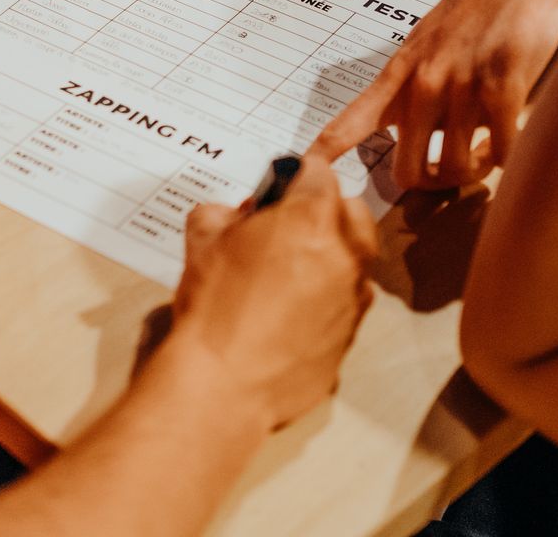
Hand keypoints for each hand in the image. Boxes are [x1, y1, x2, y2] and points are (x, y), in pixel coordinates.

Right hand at [166, 162, 377, 429]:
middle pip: (352, 211)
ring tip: (286, 277)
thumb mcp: (202, 240)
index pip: (319, 172)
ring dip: (329, 256)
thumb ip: (223, 212)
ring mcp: (355, 296)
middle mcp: (346, 252)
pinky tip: (291, 315)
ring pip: (354, 258)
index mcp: (312, 217)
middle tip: (285, 231)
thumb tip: (236, 216)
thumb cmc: (213, 307)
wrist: (224, 384)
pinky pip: (348, 300)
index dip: (295, 178)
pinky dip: (328, 298)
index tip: (280, 192)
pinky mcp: (354, 334)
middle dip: (324, 212)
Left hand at [308, 0, 557, 189]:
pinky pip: (500, 150)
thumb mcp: (426, 46)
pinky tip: (505, 140)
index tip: (306, 174)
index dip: (324, 152)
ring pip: (454, 167)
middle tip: (449, 173)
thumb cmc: (474, 11)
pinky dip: (503, 157)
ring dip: (473, 172)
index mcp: (399, 73)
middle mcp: (423, 81)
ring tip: (484, 154)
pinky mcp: (503, 86)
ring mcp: (462, 84)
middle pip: (407, 171)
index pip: (351, 120)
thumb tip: (406, 137)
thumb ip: (412, 92)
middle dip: (430, 184)